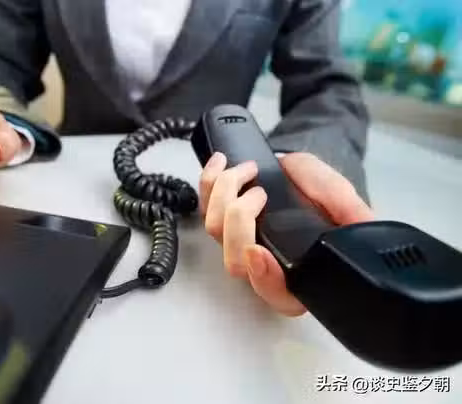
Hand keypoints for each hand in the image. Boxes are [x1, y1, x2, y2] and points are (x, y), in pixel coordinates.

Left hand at [199, 152, 373, 315]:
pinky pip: (203, 205)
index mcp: (297, 271)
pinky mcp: (221, 218)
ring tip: (250, 169)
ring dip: (226, 193)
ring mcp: (237, 241)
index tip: (258, 253)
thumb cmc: (321, 192)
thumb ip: (352, 215)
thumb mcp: (343, 200)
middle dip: (240, 223)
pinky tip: (221, 162)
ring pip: (214, 230)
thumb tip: (364, 226)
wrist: (301, 171)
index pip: (278, 294)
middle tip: (260, 193)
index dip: (266, 280)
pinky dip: (209, 180)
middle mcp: (263, 262)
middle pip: (234, 262)